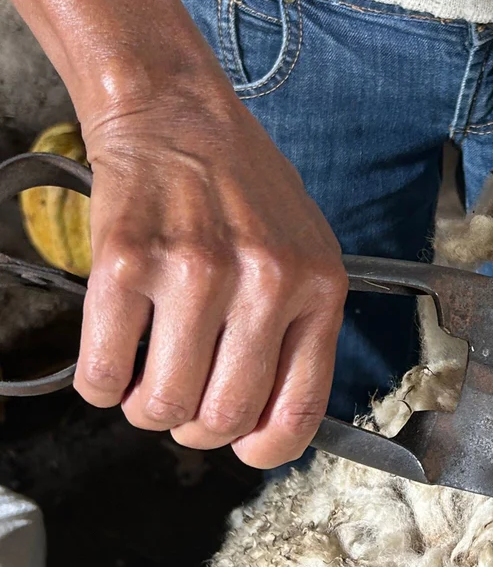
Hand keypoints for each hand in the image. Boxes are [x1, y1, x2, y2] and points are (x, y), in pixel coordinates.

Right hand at [75, 84, 347, 468]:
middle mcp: (263, 281)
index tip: (244, 448)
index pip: (298, 409)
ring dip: (147, 409)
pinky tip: (114, 357)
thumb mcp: (306, 252)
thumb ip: (299, 330)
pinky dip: (101, 385)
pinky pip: (102, 375)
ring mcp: (192, 272)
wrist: (177, 116)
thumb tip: (270, 420)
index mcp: (317, 286)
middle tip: (185, 404)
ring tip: (149, 377)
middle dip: (196, 429)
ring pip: (160, 405)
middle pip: (222, 417)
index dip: (265, 450)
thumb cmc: (244, 190)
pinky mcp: (124, 264)